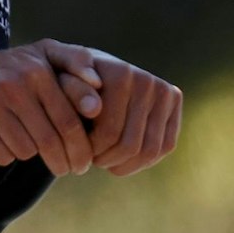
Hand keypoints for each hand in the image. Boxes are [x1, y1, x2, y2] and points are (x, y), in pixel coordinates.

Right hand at [0, 39, 106, 175]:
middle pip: (49, 141)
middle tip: (67, 170)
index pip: (68, 121)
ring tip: (29, 144)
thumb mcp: (43, 54)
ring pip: (26, 151)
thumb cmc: (12, 70)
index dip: (80, 149)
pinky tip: (4, 142)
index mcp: (37, 72)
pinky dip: (7, 155)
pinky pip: (1, 155)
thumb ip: (74, 59)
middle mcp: (14, 86)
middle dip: (63, 162)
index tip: (85, 162)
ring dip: (32, 155)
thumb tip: (98, 83)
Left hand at [76, 49, 180, 175]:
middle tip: (90, 159)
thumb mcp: (59, 83)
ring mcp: (165, 90)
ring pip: (149, 151)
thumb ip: (71, 91)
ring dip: (124, 164)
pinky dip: (143, 161)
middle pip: (130, 145)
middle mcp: (148, 81)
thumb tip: (94, 107)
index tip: (76, 150)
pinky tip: (122, 159)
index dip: (90, 151)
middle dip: (106, 159)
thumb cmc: (69, 82)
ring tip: (104, 161)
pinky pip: (164, 146)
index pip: (109, 134)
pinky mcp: (174, 100)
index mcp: (121, 74)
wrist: (90, 68)